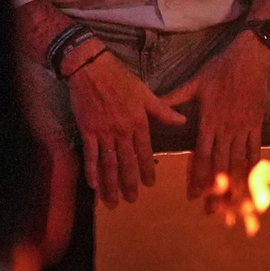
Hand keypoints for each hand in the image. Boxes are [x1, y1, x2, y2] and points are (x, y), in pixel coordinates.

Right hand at [68, 50, 185, 206]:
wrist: (91, 68)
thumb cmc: (120, 78)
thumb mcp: (145, 93)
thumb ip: (163, 111)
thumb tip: (182, 121)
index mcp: (139, 122)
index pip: (145, 152)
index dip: (147, 170)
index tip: (149, 184)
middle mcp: (122, 130)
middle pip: (126, 163)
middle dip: (129, 184)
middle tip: (131, 201)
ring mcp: (103, 132)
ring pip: (109, 164)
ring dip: (111, 185)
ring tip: (113, 202)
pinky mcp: (87, 130)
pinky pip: (90, 155)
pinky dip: (91, 171)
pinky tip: (94, 186)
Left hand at [162, 33, 269, 198]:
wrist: (250, 59)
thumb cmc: (221, 69)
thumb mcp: (195, 82)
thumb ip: (175, 98)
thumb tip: (156, 106)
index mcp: (209, 122)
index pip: (201, 156)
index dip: (198, 178)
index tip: (193, 195)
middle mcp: (226, 129)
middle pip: (220, 166)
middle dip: (216, 190)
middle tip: (213, 211)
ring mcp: (243, 128)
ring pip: (238, 162)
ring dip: (236, 184)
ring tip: (233, 203)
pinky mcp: (256, 124)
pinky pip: (255, 148)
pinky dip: (253, 164)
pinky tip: (252, 178)